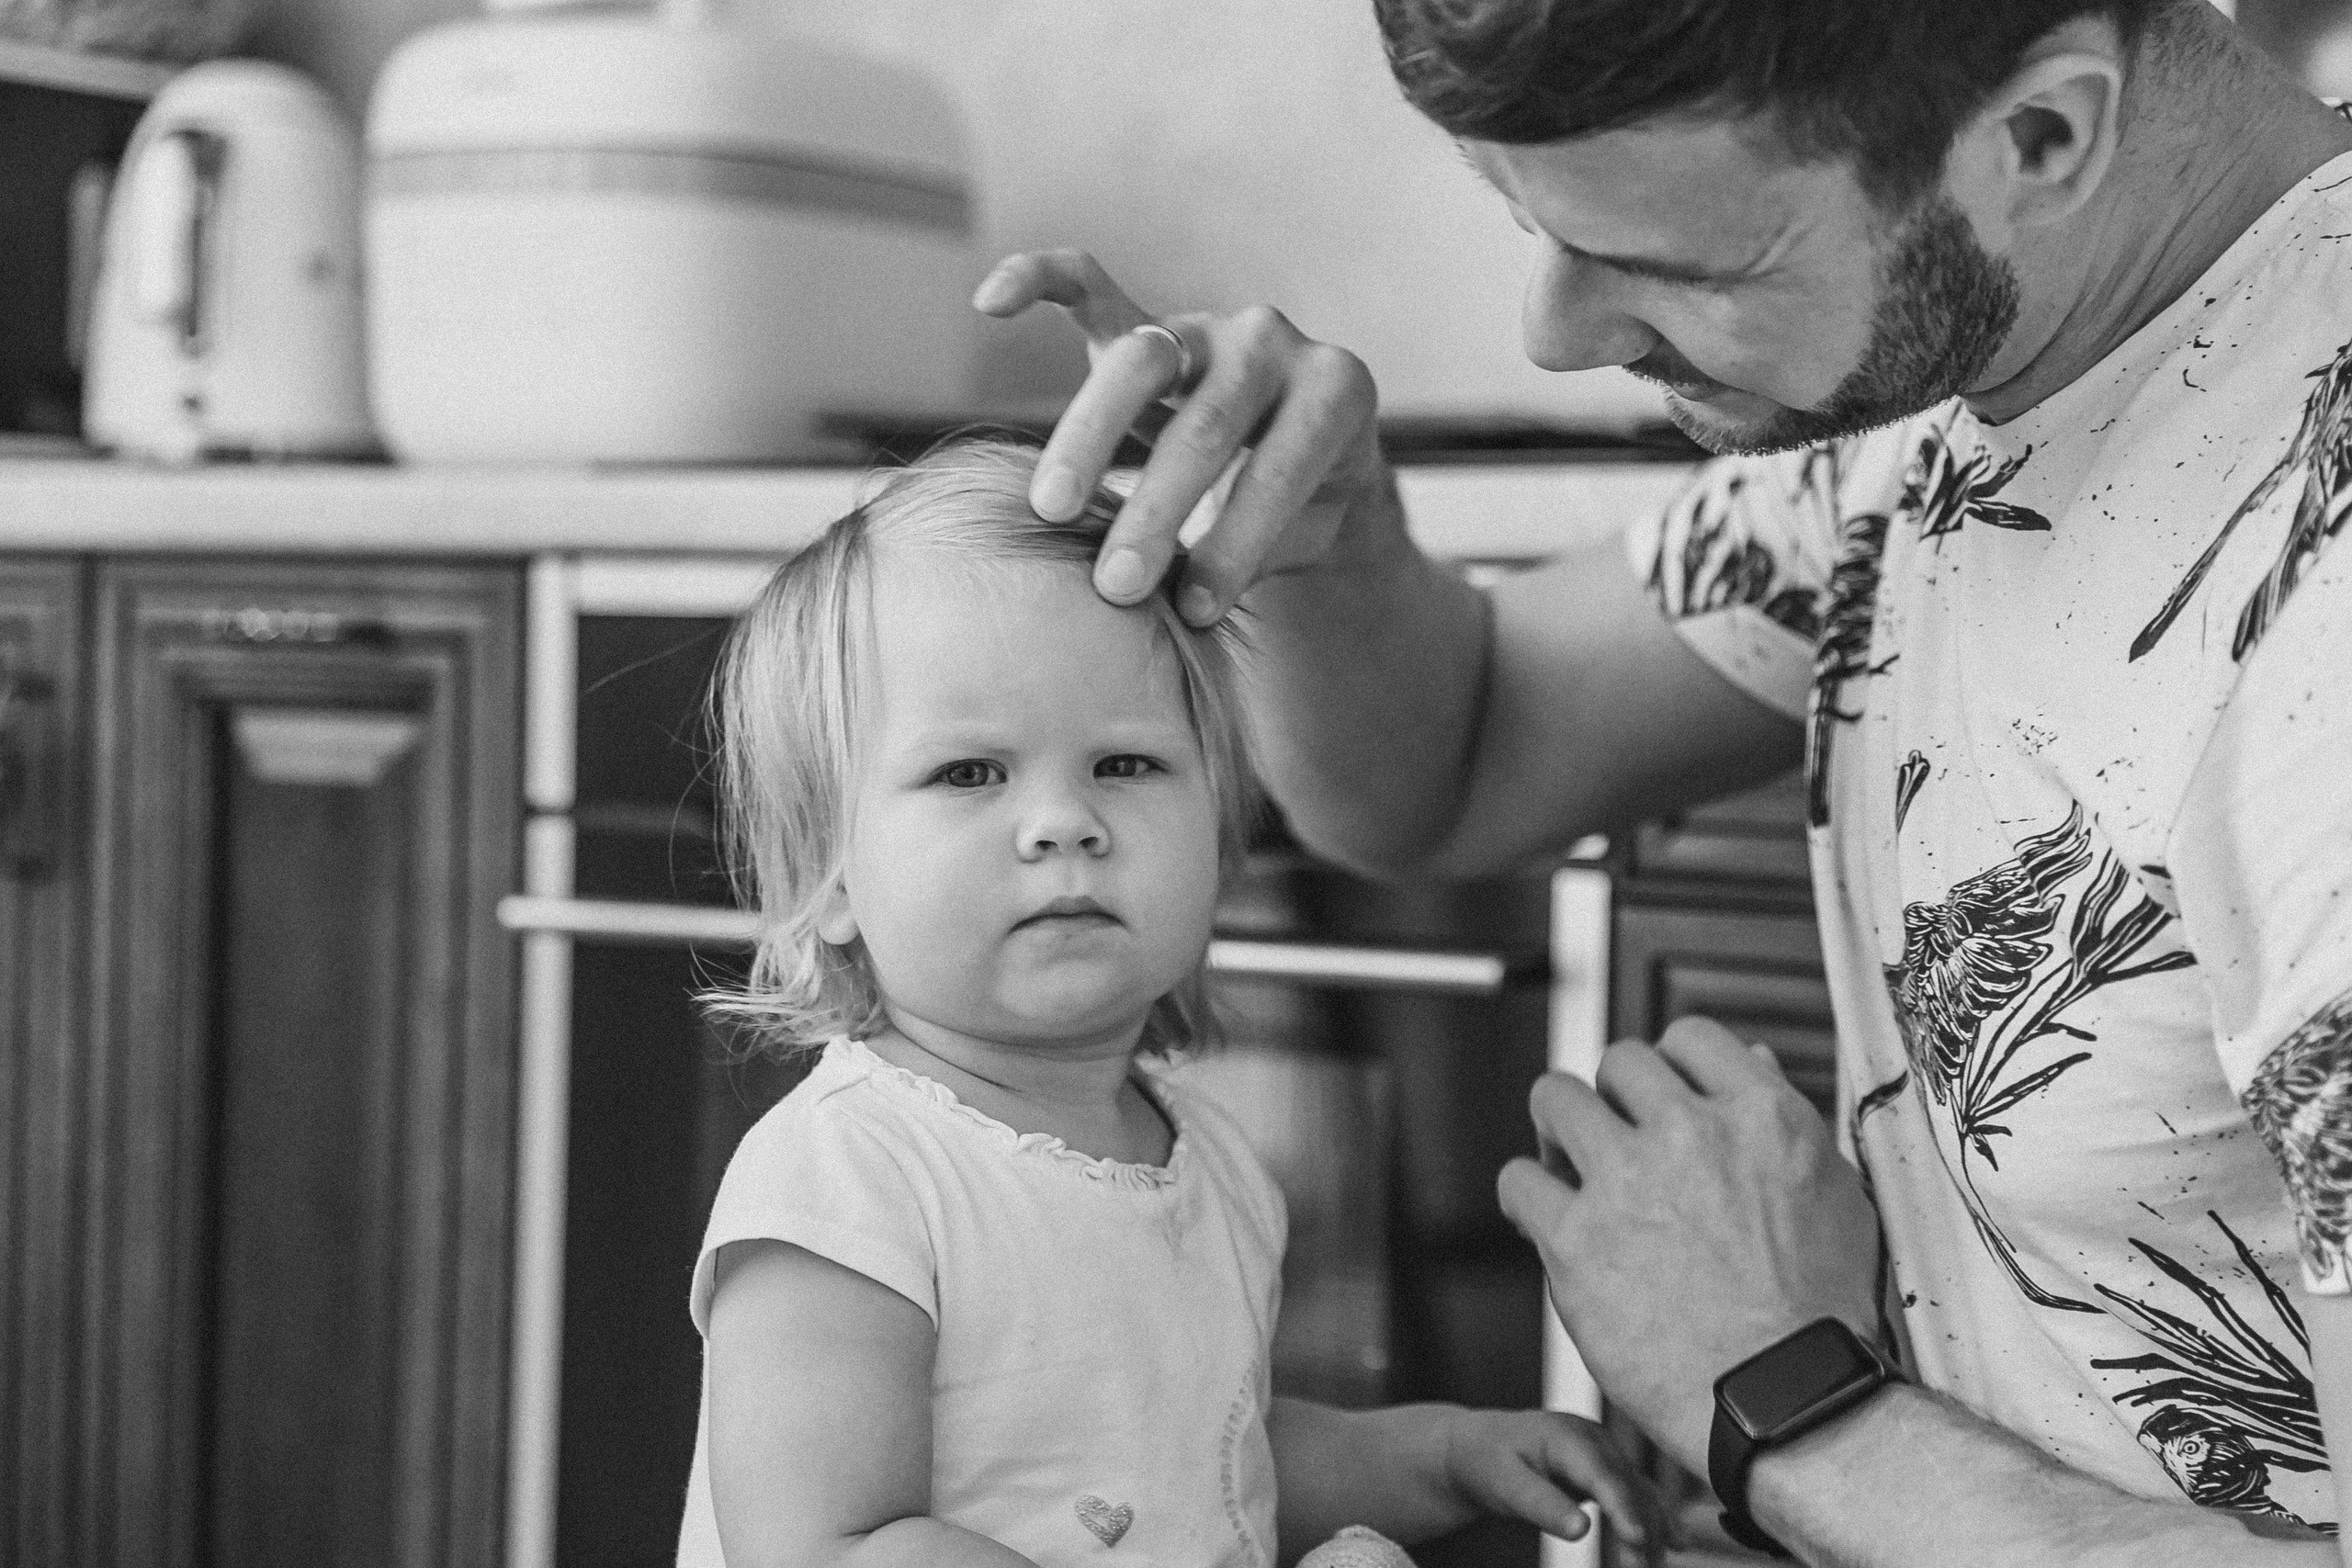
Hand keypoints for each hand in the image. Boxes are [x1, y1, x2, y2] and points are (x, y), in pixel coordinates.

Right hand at [971, 250, 1389, 624]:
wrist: (1307, 445)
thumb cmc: (1302, 504)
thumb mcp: (1305, 533)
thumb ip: (1258, 552)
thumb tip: (1186, 605)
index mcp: (1334, 392)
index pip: (1280, 467)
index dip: (1237, 543)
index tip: (1197, 612)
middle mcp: (1271, 342)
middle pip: (1206, 420)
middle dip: (1158, 509)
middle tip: (1118, 584)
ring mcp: (1204, 324)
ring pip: (1139, 362)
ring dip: (1091, 439)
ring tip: (1053, 510)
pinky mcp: (1142, 319)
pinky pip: (1087, 285)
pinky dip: (1040, 281)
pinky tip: (991, 302)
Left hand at [1441, 1407, 1671, 1558]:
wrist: (1477, 1446)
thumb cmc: (1485, 1463)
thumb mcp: (1504, 1485)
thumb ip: (1541, 1504)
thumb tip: (1580, 1531)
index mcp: (1565, 1436)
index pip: (1601, 1473)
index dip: (1623, 1506)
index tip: (1637, 1539)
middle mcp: (1593, 1439)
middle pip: (1628, 1487)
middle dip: (1641, 1529)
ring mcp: (1603, 1451)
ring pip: (1639, 1492)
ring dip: (1651, 1529)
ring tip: (1651, 1566)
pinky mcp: (1605, 1468)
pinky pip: (1636, 1495)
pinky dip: (1651, 1520)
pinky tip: (1673, 1544)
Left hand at [1498, 1016, 1882, 1474]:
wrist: (1788, 1402)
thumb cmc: (1820, 1315)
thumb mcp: (1834, 1196)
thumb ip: (1783, 1120)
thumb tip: (1747, 1059)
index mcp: (1761, 1117)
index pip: (1689, 1037)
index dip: (1669, 1069)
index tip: (1660, 1103)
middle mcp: (1691, 1134)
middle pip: (1619, 1062)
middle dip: (1614, 1099)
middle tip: (1615, 1142)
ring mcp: (1629, 1183)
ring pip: (1555, 1099)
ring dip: (1559, 1131)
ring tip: (1569, 1167)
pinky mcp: (1577, 1241)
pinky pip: (1518, 1181)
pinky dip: (1527, 1197)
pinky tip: (1545, 1221)